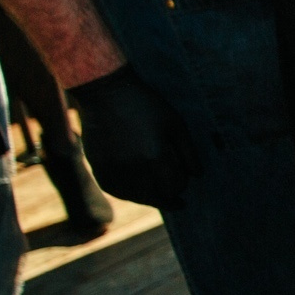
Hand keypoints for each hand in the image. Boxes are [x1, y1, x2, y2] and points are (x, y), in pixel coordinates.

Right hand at [68, 64, 196, 209]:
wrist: (105, 92)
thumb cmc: (146, 105)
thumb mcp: (175, 124)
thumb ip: (188, 152)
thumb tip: (197, 175)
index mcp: (156, 157)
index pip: (174, 186)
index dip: (181, 185)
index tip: (183, 180)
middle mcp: (134, 168)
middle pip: (156, 197)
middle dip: (168, 197)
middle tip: (177, 202)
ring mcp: (113, 169)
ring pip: (135, 197)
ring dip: (149, 197)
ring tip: (157, 195)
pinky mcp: (97, 167)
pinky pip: (115, 190)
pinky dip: (127, 193)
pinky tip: (137, 190)